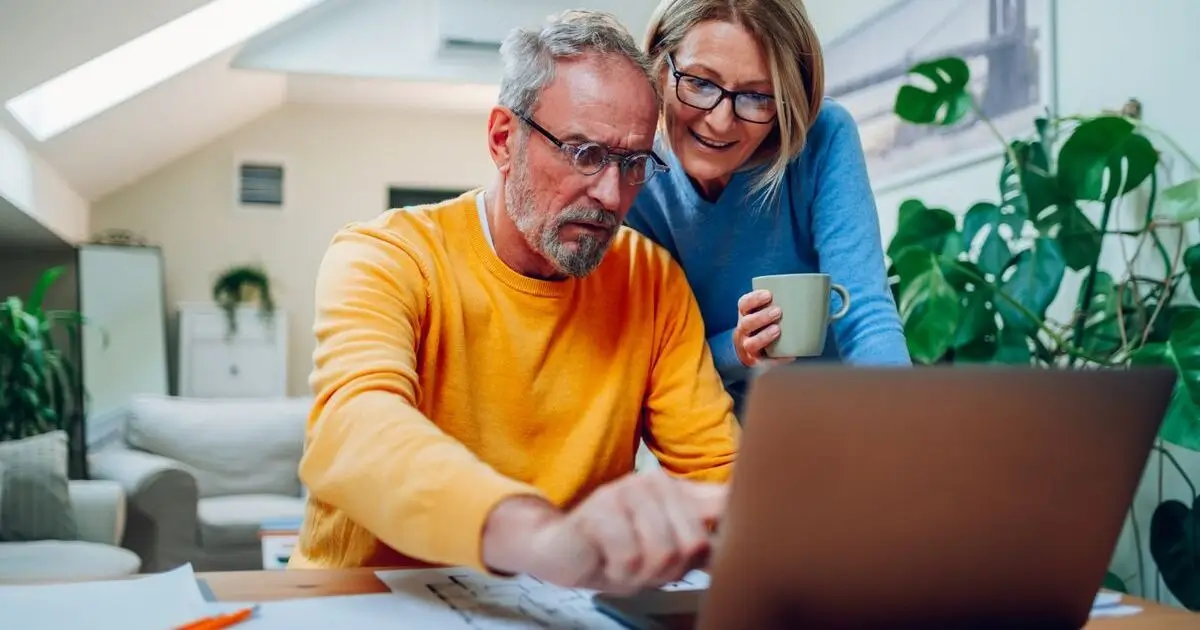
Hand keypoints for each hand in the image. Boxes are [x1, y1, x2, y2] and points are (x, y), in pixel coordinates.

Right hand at [482, 470, 725, 593]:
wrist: (563, 551)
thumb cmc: (619, 550)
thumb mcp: (669, 549)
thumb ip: (705, 541)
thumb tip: (751, 543)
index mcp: (679, 490)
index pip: (722, 500)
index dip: (738, 517)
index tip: (743, 527)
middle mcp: (656, 482)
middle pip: (693, 543)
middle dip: (670, 569)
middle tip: (644, 565)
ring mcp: (626, 491)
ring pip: (662, 552)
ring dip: (642, 573)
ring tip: (625, 562)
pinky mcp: (600, 508)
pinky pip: (629, 557)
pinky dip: (619, 572)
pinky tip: (607, 560)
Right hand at [733, 289, 783, 366]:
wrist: (753, 351)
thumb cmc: (767, 324)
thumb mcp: (766, 311)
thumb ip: (780, 303)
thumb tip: (813, 296)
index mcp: (746, 315)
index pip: (744, 304)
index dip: (754, 299)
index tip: (769, 294)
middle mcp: (743, 331)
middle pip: (746, 323)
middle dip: (761, 317)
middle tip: (778, 311)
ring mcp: (747, 347)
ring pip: (750, 343)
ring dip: (763, 336)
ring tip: (777, 330)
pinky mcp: (756, 362)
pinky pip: (763, 363)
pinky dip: (777, 359)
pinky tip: (789, 356)